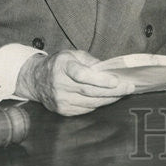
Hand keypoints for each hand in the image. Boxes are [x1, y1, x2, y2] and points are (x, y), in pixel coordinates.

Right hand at [16, 50, 133, 115]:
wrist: (36, 80)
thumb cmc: (59, 64)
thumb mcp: (74, 54)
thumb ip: (91, 61)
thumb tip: (110, 69)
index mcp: (63, 67)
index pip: (83, 75)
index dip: (101, 79)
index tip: (117, 81)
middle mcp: (60, 85)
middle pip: (90, 91)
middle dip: (113, 91)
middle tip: (129, 87)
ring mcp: (60, 100)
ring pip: (90, 103)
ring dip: (109, 99)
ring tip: (123, 93)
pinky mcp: (63, 110)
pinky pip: (86, 109)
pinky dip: (99, 104)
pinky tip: (109, 99)